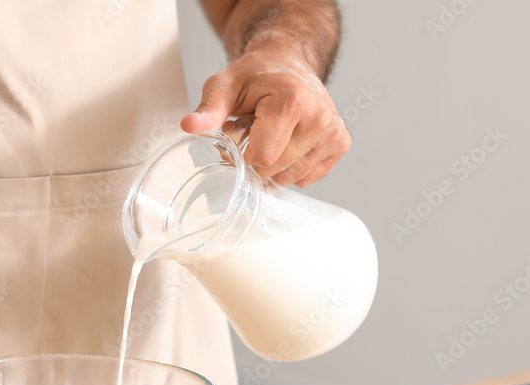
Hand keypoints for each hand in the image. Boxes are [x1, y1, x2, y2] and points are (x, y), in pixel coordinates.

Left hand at [180, 49, 349, 186]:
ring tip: (273, 134)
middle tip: (255, 131)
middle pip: (274, 170)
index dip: (243, 152)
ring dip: (274, 164)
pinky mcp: (340, 144)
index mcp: (292, 102)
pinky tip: (288, 143)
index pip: (262, 157)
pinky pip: (307, 177)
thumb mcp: (225, 86)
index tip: (241, 132)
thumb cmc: (256, 75)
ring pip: (291, 177)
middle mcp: (319, 118)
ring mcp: (333, 132)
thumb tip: (189, 125)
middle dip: (257, 159)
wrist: (288, 62)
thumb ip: (209, 109)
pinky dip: (292, 168)